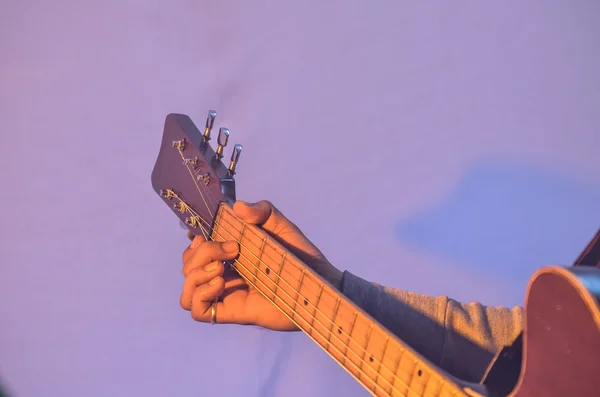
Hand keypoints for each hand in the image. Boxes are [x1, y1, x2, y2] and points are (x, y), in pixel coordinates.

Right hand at [180, 200, 342, 330]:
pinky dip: (200, 294)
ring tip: (221, 269)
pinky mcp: (231, 311)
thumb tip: (237, 206)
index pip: (194, 250)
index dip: (192, 241)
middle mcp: (223, 274)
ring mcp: (225, 295)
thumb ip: (262, 211)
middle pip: (187, 266)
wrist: (318, 284)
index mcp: (229, 255)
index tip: (203, 232)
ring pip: (186, 290)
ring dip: (195, 274)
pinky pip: (197, 311)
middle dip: (201, 252)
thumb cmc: (300, 256)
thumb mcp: (281, 226)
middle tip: (233, 249)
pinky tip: (221, 283)